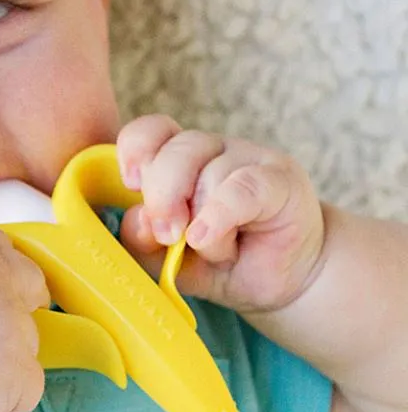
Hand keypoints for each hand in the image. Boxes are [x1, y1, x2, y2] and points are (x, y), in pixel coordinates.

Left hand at [116, 114, 326, 313]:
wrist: (280, 280)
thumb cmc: (219, 263)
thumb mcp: (168, 259)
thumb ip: (143, 240)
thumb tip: (137, 218)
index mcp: (178, 160)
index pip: (152, 131)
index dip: (136, 149)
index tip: (130, 184)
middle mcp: (211, 151)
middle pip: (174, 152)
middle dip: (161, 196)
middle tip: (167, 234)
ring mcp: (248, 158)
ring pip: (209, 175)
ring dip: (202, 224)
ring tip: (216, 251)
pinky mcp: (279, 179)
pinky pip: (240, 188)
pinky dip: (218, 216)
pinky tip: (204, 238)